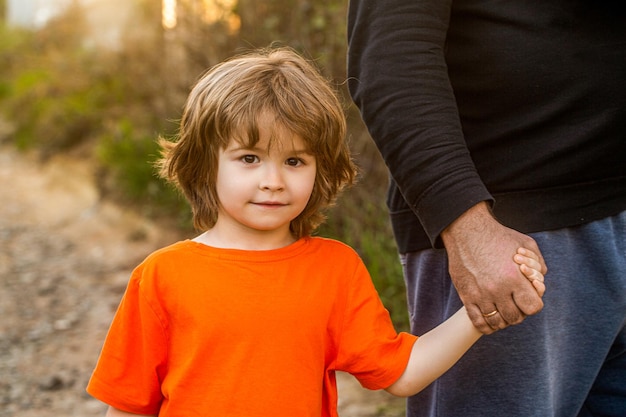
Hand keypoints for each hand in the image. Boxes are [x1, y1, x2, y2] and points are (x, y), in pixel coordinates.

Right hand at [441, 202, 546, 333]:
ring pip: (497, 322)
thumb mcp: (526, 244)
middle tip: (515, 303)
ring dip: (503, 321)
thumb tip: (540, 284)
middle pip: (515, 317)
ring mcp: (480, 294)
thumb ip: (539, 265)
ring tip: (503, 311)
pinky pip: (478, 321)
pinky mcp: (466, 296)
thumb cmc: (498, 237)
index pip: (532, 307)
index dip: (533, 304)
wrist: (467, 231)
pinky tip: (490, 321)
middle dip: (519, 312)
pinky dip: (486, 326)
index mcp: (514, 277)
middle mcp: (497, 289)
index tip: (529, 298)